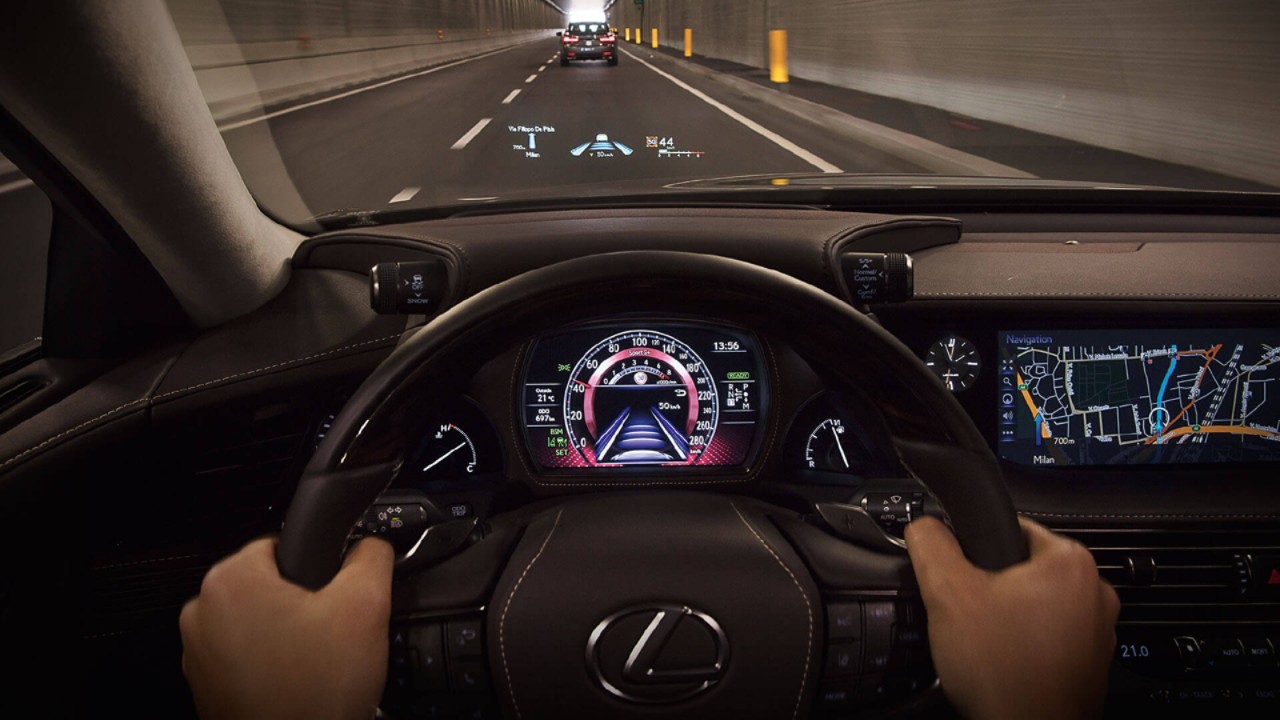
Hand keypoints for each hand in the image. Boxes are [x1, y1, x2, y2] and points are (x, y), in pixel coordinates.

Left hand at [179, 537, 393, 719]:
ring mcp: (198, 653)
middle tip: (329, 637)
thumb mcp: (366, 606)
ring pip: (260, 622)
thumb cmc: (315, 695)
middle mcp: (202, 613)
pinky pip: (247, 657)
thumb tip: (370, 544)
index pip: (283, 544)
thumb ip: (371, 557)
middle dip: (303, 606)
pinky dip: (272, 665)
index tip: (332, 600)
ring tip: (315, 665)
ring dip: (288, 636)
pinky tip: (297, 684)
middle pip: (271, 585)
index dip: (319, 570)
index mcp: (230, 581)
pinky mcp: (205, 686)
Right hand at [905, 516, 1118, 719]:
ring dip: (1009, 617)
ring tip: (986, 642)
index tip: (964, 577)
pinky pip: (1050, 638)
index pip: (1013, 528)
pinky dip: (1026, 645)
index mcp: (1072, 563)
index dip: (978, 550)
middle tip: (969, 614)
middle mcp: (1097, 593)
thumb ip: (932, 546)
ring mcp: (1098, 632)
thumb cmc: (1003, 672)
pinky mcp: (1091, 663)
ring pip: (1036, 606)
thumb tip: (924, 525)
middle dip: (993, 588)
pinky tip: (1005, 662)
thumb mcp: (947, 593)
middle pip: (1024, 570)